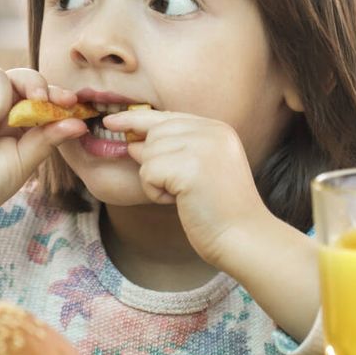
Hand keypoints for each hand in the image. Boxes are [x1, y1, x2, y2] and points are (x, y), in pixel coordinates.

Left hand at [103, 109, 271, 268]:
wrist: (243, 237)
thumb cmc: (219, 211)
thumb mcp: (199, 170)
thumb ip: (173, 150)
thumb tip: (131, 142)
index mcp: (217, 129)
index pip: (167, 117)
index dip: (136, 119)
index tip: (112, 121)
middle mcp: (211, 131)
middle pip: (154, 134)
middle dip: (152, 162)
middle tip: (175, 188)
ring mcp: (201, 146)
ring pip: (148, 153)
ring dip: (156, 181)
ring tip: (184, 196)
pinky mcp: (189, 166)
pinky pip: (148, 172)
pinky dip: (155, 192)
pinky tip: (180, 202)